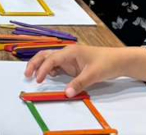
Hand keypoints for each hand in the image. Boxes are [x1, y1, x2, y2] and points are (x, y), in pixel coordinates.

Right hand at [24, 45, 145, 97]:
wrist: (118, 61)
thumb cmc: (106, 63)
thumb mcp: (93, 74)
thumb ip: (79, 84)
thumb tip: (66, 94)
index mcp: (70, 51)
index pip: (51, 59)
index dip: (42, 69)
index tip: (38, 80)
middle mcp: (67, 53)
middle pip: (45, 55)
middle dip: (34, 63)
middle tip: (27, 74)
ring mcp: (69, 59)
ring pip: (49, 60)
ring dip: (40, 66)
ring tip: (32, 76)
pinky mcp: (71, 65)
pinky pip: (56, 66)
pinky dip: (49, 71)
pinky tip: (47, 77)